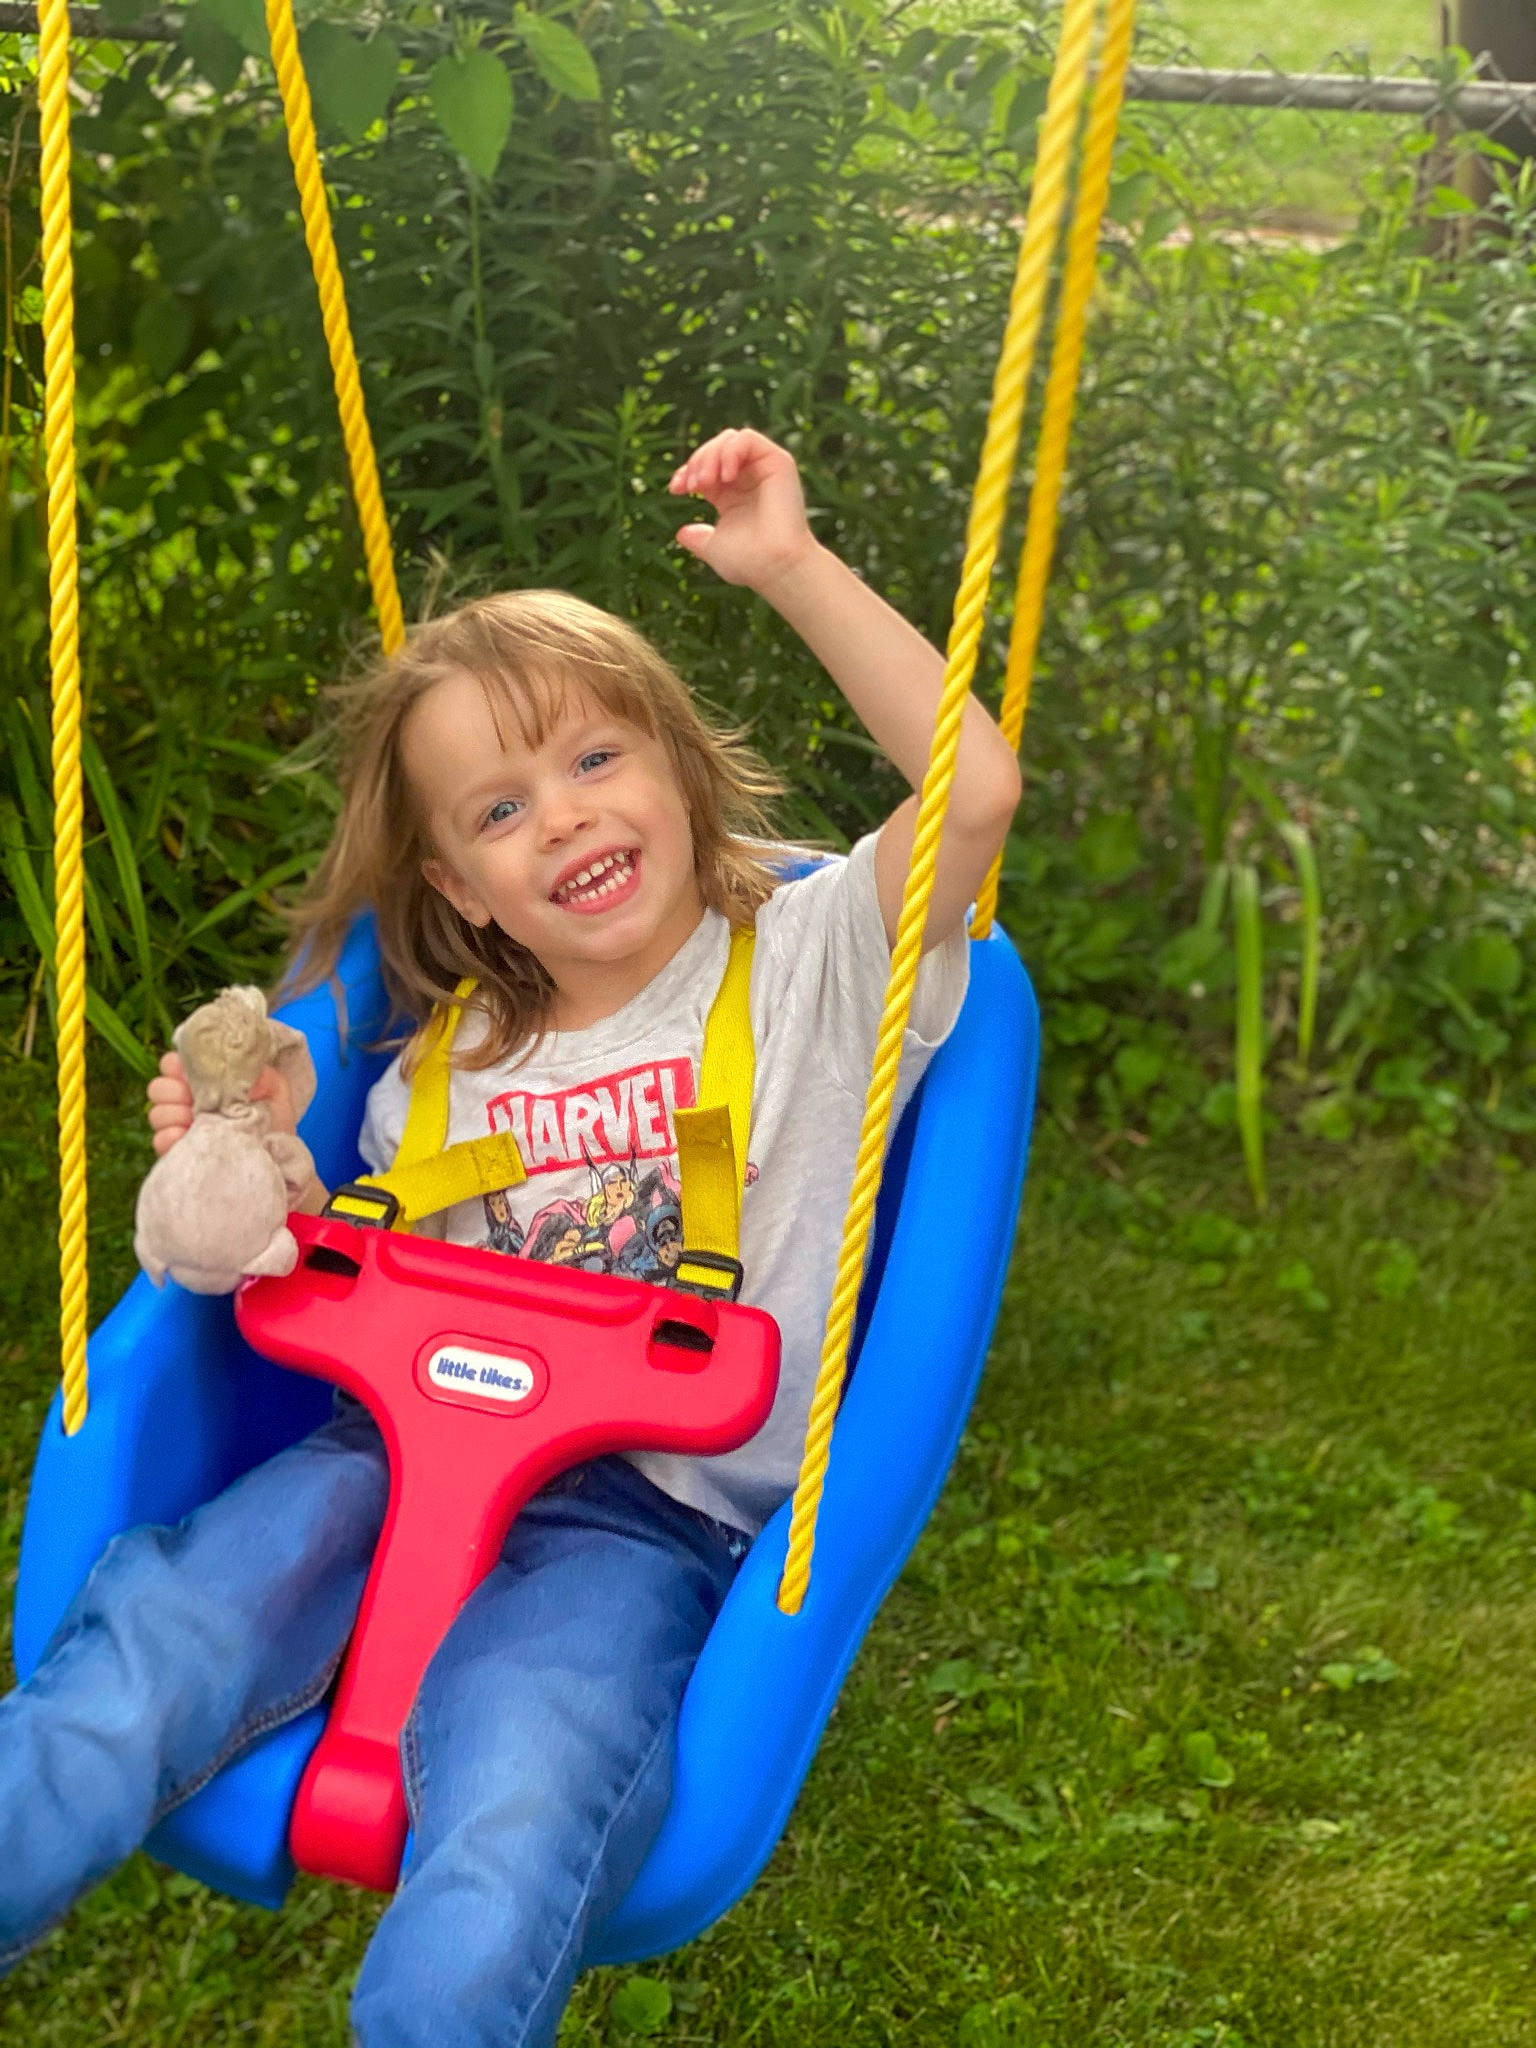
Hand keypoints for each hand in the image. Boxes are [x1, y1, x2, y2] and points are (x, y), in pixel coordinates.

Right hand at [146, 1052, 298, 1155]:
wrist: (277, 1157)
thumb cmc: (274, 1119)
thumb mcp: (276, 1090)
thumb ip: (259, 1074)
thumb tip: (239, 1069)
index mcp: (206, 1080)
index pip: (174, 1063)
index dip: (179, 1066)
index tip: (197, 1074)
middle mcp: (187, 1100)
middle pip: (158, 1087)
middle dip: (174, 1091)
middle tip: (195, 1099)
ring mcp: (179, 1126)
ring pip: (157, 1113)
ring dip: (174, 1114)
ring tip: (197, 1120)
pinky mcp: (178, 1151)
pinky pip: (159, 1140)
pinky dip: (171, 1137)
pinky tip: (189, 1138)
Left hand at [669, 428, 818, 593]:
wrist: (775, 566)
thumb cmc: (749, 563)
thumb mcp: (713, 548)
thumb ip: (697, 540)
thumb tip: (680, 533)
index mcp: (731, 496)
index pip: (704, 467)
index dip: (686, 471)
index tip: (676, 489)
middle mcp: (747, 480)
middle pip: (714, 449)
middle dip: (696, 462)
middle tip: (692, 486)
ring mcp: (763, 469)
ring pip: (729, 439)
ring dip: (710, 455)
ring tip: (705, 482)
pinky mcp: (778, 462)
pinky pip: (747, 438)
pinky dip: (730, 451)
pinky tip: (725, 477)